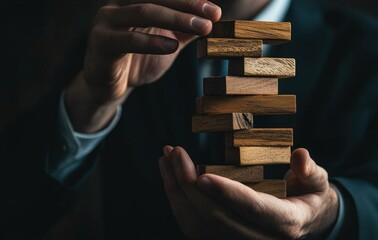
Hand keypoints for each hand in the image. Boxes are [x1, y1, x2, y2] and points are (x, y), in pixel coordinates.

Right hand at [64, 0, 220, 132]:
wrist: (110, 87)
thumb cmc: (138, 60)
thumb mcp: (166, 42)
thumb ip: (184, 31)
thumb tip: (213, 19)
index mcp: (135, 2)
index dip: (191, 0)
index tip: (215, 11)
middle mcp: (119, 5)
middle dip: (188, 4)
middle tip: (213, 15)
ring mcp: (107, 21)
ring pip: (144, 12)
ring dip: (176, 18)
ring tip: (202, 28)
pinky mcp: (101, 42)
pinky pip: (129, 40)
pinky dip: (152, 42)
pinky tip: (172, 46)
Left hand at [159, 146, 338, 238]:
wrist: (304, 219)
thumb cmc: (309, 195)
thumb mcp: (319, 181)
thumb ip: (310, 170)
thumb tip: (299, 155)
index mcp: (285, 222)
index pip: (252, 209)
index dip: (227, 193)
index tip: (202, 175)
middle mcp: (259, 238)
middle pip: (216, 217)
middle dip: (190, 184)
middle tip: (175, 152)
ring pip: (198, 225)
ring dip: (176, 191)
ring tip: (165, 160)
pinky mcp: (222, 238)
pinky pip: (193, 226)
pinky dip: (177, 202)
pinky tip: (170, 178)